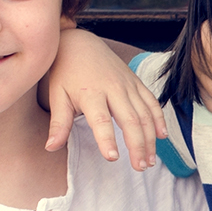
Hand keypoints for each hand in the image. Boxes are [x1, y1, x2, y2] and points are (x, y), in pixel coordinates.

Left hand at [48, 29, 163, 167]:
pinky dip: (159, 119)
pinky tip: (161, 136)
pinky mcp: (136, 82)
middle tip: (139, 167)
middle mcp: (113, 88)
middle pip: (130, 120)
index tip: (113, 158)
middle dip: (137, 146)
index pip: (101, 120)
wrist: (79, 42)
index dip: (107, 139)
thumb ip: (58, 123)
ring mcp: (127, 85)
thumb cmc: (65, 72)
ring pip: (145, 114)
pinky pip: (152, 102)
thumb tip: (50, 147)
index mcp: (90, 93)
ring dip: (150, 139)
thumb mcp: (57, 95)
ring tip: (150, 161)